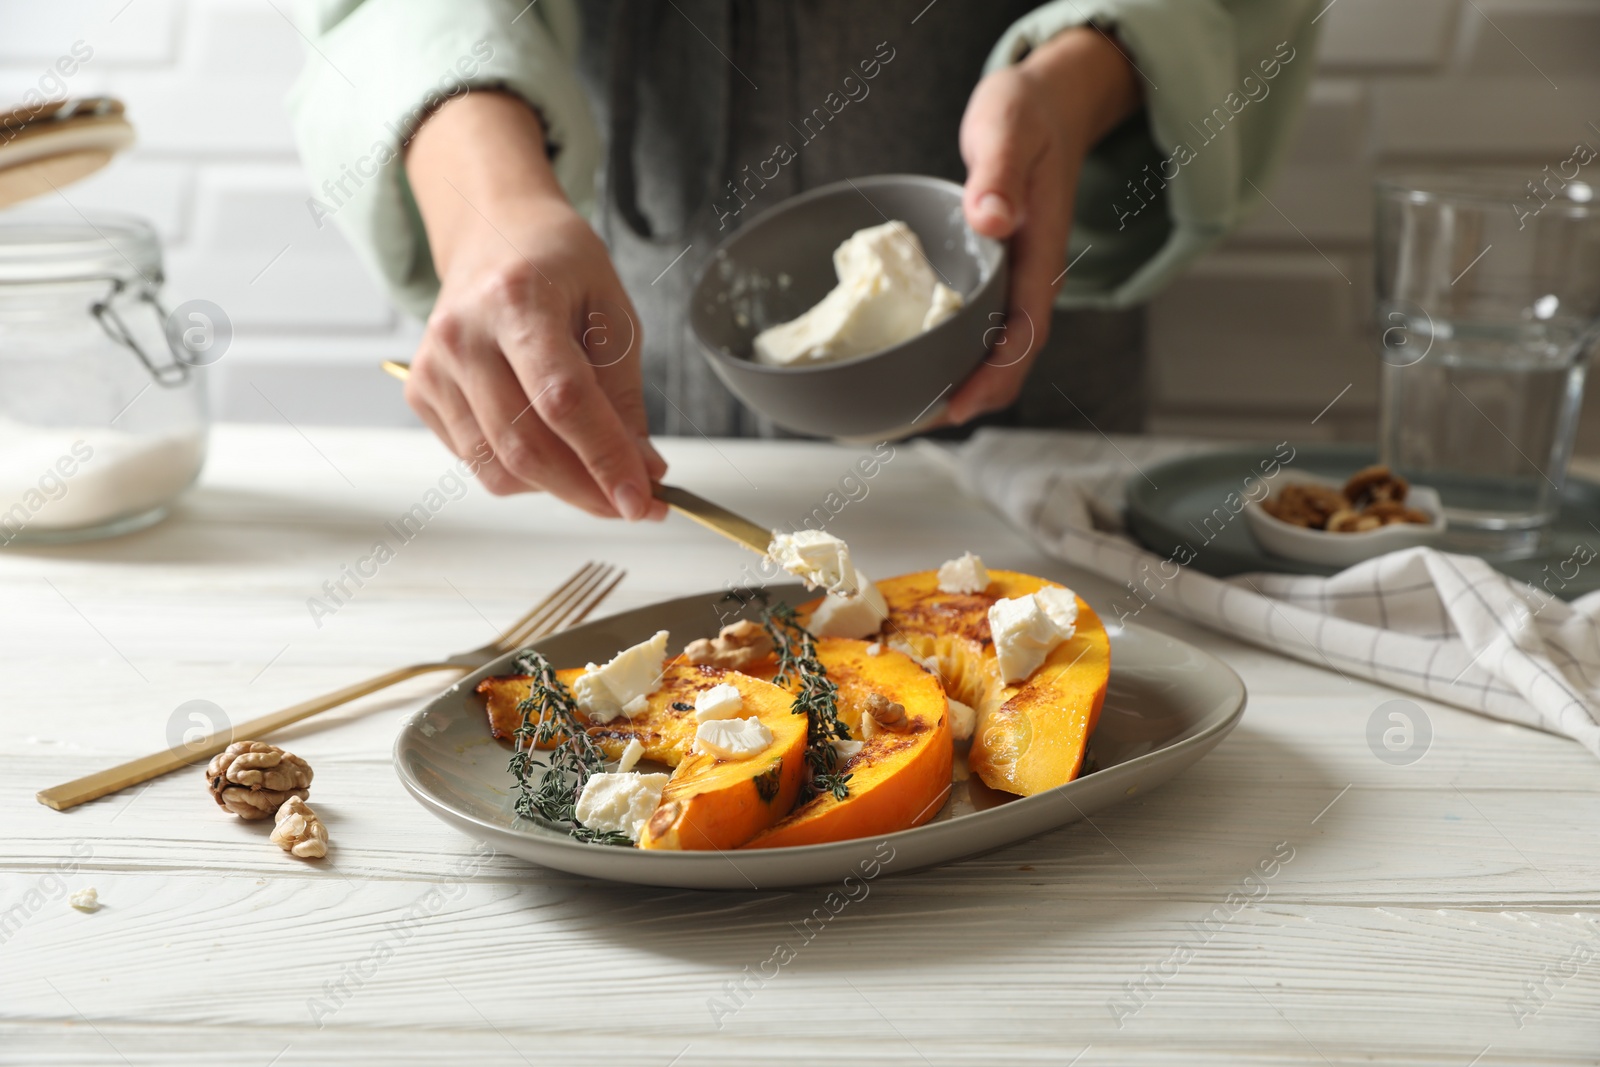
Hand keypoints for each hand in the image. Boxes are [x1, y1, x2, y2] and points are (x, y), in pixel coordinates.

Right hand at [404, 92, 665, 519]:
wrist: (494, 233)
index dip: (605, 459)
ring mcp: (434, 368)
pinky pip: (479, 462)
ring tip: (596, 470)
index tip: (643, 501)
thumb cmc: (559, 267)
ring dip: (559, 488)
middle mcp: (463, 335)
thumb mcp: (613, 315)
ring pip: (499, 468)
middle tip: (635, 504)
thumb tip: (641, 470)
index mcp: (517, 300)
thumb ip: (625, 397)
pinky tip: (550, 443)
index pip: (563, 401)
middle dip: (588, 490)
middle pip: (526, 446)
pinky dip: (525, 473)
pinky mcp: (421, 394)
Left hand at [949, 27, 1141, 424]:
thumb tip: (991, 218)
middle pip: (1011, 358)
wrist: (1047, 105)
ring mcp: (1014, 281)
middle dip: (971, 398)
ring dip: (961, 383)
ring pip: (995, 349)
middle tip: (914, 423)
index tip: (955, 407)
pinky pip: (978, 327)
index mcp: (1040, 255)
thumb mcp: (1010, 129)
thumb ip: (1000, 173)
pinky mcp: (996, 277)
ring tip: (910, 411)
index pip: (1025, 333)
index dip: (992, 377)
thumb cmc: (1028, 114)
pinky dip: (951, 353)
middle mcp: (1030, 278)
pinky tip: (914, 364)